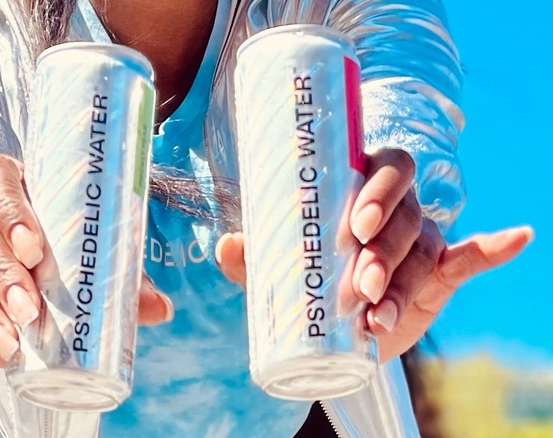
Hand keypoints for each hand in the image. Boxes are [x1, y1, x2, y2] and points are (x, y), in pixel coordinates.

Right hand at [0, 153, 172, 367]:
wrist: (1, 245)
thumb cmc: (50, 242)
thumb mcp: (80, 249)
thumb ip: (116, 273)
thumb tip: (160, 308)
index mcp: (9, 182)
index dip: (13, 211)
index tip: (35, 248)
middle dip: (1, 270)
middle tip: (29, 307)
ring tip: (2, 339)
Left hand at [216, 149, 532, 361]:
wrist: (333, 325)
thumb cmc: (303, 278)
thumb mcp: (276, 268)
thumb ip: (252, 256)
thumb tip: (226, 244)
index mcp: (358, 189)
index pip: (380, 167)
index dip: (376, 188)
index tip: (356, 223)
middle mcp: (396, 207)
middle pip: (404, 211)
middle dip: (385, 248)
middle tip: (361, 282)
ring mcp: (420, 238)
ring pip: (422, 250)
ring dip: (402, 283)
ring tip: (375, 317)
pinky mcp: (437, 273)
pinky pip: (468, 256)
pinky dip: (492, 248)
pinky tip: (517, 237)